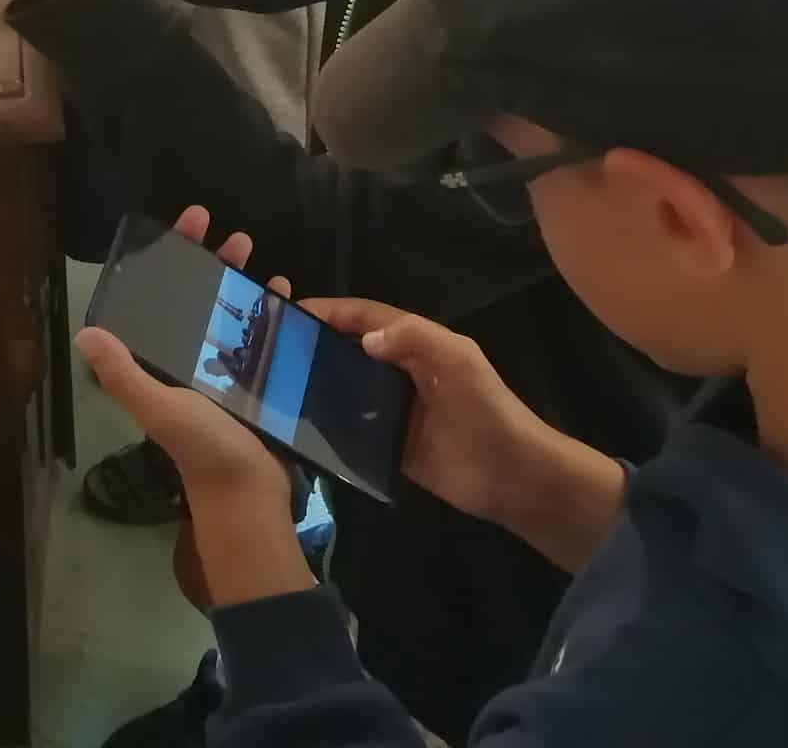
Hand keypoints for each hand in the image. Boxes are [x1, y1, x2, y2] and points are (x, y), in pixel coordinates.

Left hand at [79, 207, 314, 610]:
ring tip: (256, 252)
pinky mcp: (254, 382)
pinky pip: (259, 335)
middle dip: (211, 261)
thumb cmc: (202, 449)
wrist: (248, 495)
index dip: (172, 258)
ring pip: (227, 311)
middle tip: (235, 234)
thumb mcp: (160, 407)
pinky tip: (283, 290)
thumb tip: (86, 331)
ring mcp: (222, 371)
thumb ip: (124, 374)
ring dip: (239, 280)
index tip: (191, 224)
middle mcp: (187, 361)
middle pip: (196, 298)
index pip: (161, 298)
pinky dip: (268, 310)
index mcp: (160, 363)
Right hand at [299, 298, 626, 571]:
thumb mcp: (459, 361)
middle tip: (275, 348)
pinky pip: (357, 430)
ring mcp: (398, 412)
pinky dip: (332, 425)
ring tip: (278, 384)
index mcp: (422, 346)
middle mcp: (406, 373)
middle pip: (355, 350)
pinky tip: (303, 427)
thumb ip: (415, 338)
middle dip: (320, 343)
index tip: (294, 311)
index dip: (335, 311)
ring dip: (321, 383)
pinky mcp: (394, 447)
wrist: (513, 476)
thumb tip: (363, 338)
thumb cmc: (488, 411)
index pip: (370, 318)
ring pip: (352, 388)